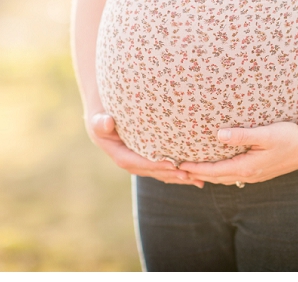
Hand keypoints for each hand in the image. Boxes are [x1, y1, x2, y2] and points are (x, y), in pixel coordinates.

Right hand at [86, 113, 203, 187]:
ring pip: (162, 174)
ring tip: (198, 179)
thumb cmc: (102, 120)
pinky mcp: (149, 162)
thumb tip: (106, 122)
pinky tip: (197, 177)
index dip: (156, 165)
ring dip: (179, 178)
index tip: (172, 164)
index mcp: (121, 157)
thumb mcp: (99, 120)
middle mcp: (132, 164)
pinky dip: (180, 174)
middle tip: (190, 173)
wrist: (104, 123)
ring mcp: (142, 165)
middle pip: (154, 172)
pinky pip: (165, 170)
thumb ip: (100, 122)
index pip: (139, 163)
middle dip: (172, 174)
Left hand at [179, 119, 297, 185]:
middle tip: (177, 170)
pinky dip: (220, 174)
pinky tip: (217, 168)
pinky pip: (233, 176)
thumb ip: (241, 135)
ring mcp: (255, 175)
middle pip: (216, 178)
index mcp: (246, 167)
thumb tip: (218, 135)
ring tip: (192, 171)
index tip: (178, 164)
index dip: (195, 168)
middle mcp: (248, 175)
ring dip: (208, 176)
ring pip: (224, 179)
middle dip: (196, 175)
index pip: (213, 170)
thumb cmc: (289, 136)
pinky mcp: (260, 172)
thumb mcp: (265, 133)